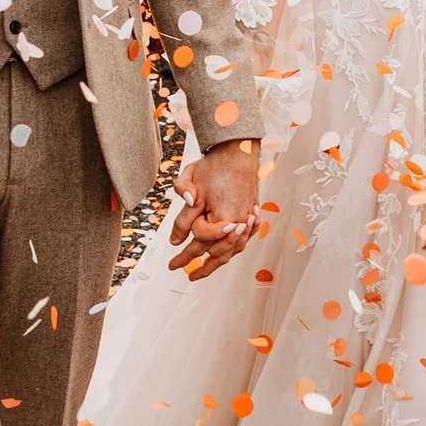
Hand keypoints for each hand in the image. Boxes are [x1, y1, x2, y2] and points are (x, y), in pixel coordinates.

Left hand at [167, 139, 260, 281]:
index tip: (172, 261)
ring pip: (233, 251)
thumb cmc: (214, 167)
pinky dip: (232, 250)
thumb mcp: (191, 187)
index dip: (185, 250)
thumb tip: (175, 240)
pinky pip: (243, 242)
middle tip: (183, 273)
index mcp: (225, 218)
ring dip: (217, 264)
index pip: (201, 240)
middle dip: (199, 267)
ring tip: (201, 272)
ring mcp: (248, 220)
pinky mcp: (253, 216)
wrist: (238, 151)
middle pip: (218, 253)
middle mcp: (240, 223)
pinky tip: (224, 253)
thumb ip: (183, 217)